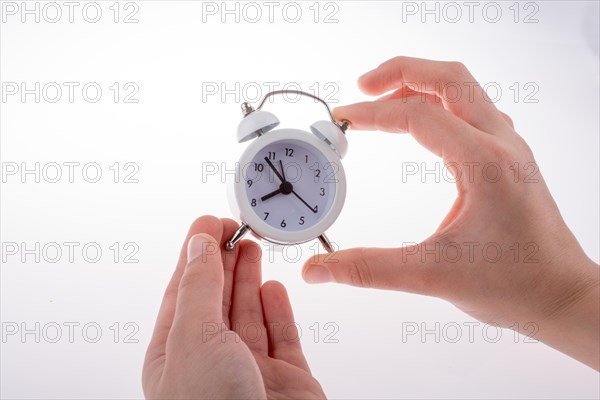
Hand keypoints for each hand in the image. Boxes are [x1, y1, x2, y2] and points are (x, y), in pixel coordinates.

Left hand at [143, 216, 325, 398]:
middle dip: (224, 261)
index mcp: (176, 356)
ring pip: (250, 314)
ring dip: (250, 278)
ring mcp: (250, 371)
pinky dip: (278, 309)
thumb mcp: (195, 338)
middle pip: (218, 299)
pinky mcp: (286, 379)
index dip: (196, 253)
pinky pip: (282, 336)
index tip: (209, 222)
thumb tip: (198, 246)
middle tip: (234, 228)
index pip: (184, 292)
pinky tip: (274, 287)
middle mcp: (212, 362)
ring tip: (252, 247)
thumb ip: (198, 288)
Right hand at [301, 56, 599, 369]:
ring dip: (421, 82)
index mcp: (485, 164)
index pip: (418, 116)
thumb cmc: (512, 284)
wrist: (560, 295)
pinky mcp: (508, 157)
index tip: (342, 121)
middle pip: (449, 78)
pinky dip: (439, 101)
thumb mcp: (431, 276)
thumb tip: (319, 269)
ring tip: (382, 97)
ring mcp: (508, 147)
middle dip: (401, 72)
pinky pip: (473, 109)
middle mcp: (501, 144)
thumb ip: (368, 269)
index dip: (373, 114)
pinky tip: (421, 122)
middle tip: (362, 86)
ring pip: (463, 88)